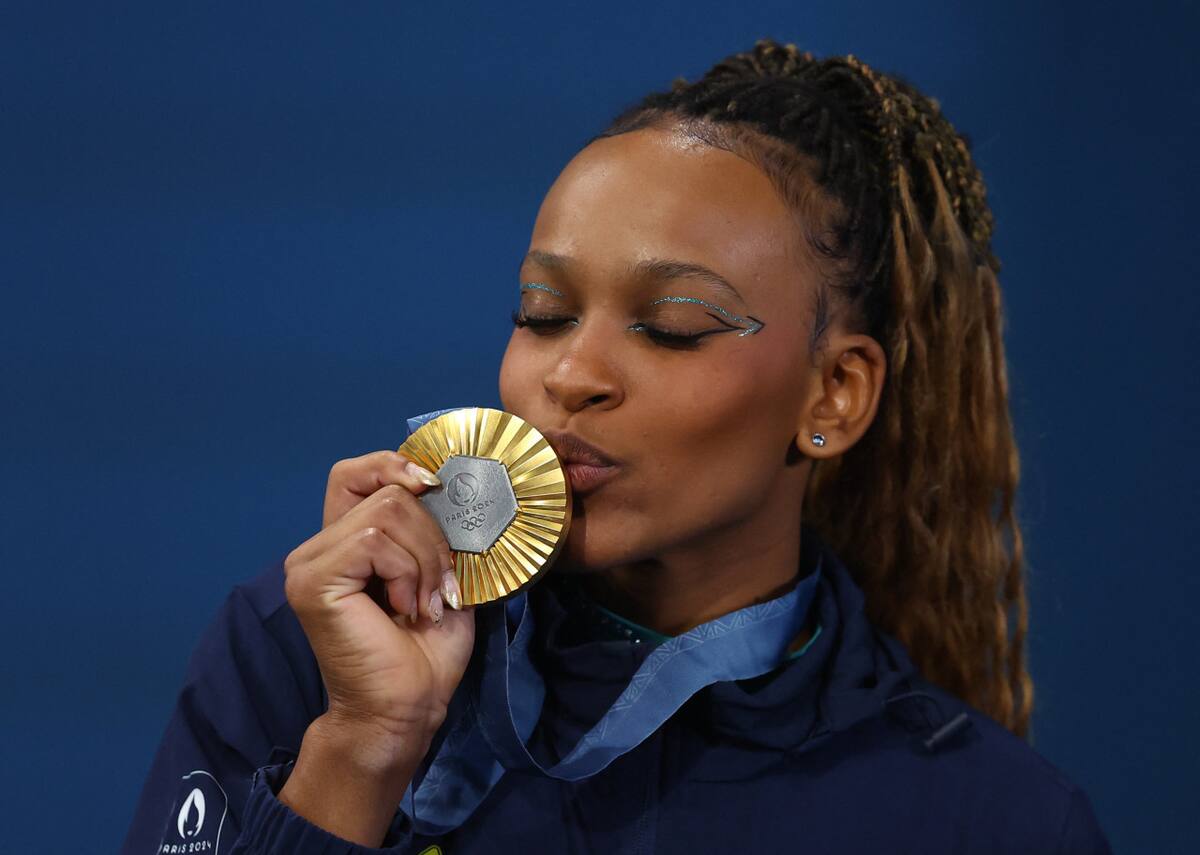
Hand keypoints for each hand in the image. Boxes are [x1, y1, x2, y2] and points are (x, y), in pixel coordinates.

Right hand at [283, 451, 474, 747]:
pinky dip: (407, 572)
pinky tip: (405, 609)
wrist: (405, 711)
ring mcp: (308, 563)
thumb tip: (451, 486)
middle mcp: (316, 548)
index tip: (433, 487)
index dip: (394, 464)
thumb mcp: (439, 576)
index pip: (355, 472)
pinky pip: (375, 541)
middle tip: (440, 588)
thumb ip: (433, 530)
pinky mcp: (313, 580)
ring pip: (388, 512)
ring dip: (425, 560)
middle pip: (388, 491)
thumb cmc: (423, 654)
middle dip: (432, 536)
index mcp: (343, 543)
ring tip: (424, 604)